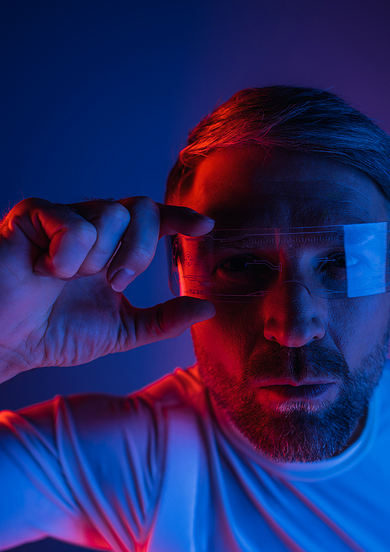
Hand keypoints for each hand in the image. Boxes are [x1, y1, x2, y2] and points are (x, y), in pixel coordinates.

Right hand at [0, 196, 214, 381]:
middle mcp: (94, 229)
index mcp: (115, 250)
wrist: (7, 342)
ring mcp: (64, 218)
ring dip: (97, 259)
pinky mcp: (34, 215)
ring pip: (111, 214)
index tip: (204, 227)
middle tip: (117, 283)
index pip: (155, 222)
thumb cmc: (55, 333)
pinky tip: (43, 270)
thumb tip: (207, 309)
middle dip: (139, 251)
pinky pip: (73, 224)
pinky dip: (65, 257)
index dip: (180, 219)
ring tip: (68, 280)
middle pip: (142, 209)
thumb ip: (164, 321)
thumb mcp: (122, 331)